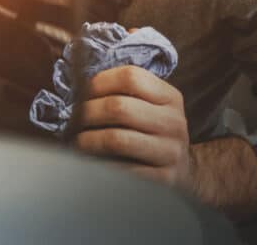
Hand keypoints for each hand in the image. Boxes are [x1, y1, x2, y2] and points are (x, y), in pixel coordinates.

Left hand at [74, 65, 193, 190]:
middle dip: (88, 112)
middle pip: (119, 107)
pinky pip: (121, 170)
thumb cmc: (152, 132)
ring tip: (79, 141)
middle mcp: (174, 123)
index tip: (82, 92)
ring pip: (116, 139)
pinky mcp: (164, 179)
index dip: (99, 82)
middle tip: (75, 119)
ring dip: (89, 140)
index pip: (130, 78)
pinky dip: (100, 165)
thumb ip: (122, 92)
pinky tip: (93, 162)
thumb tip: (79, 87)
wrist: (181, 170)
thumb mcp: (149, 106)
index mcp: (170, 97)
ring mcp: (171, 152)